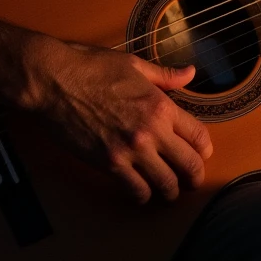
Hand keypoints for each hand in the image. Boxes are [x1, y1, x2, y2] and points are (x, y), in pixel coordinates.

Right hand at [23, 38, 212, 203]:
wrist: (55, 81)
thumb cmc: (93, 68)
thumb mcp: (135, 65)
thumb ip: (166, 75)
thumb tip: (190, 73)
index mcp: (161, 105)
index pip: (198, 134)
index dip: (204, 148)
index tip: (203, 153)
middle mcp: (151, 131)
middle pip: (188, 164)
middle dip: (195, 176)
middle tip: (194, 180)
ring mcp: (130, 150)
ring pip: (165, 184)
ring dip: (171, 191)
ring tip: (170, 191)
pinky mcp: (108, 164)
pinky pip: (136, 190)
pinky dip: (143, 195)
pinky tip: (142, 191)